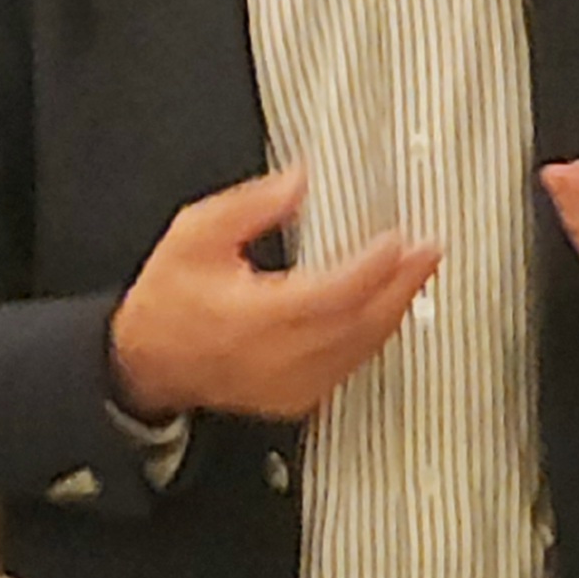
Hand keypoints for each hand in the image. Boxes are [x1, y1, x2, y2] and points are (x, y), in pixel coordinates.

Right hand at [109, 168, 435, 423]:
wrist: (149, 360)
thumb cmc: (171, 299)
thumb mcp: (197, 233)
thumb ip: (251, 205)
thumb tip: (300, 180)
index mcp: (251, 317)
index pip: (330, 294)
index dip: (371, 268)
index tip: (398, 240)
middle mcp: (275, 357)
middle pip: (359, 324)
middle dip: (401, 286)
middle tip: (429, 252)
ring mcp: (290, 385)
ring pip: (361, 350)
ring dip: (394, 311)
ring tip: (417, 274)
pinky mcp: (297, 397)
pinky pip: (350, 367)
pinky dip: (373, 337)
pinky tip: (387, 310)